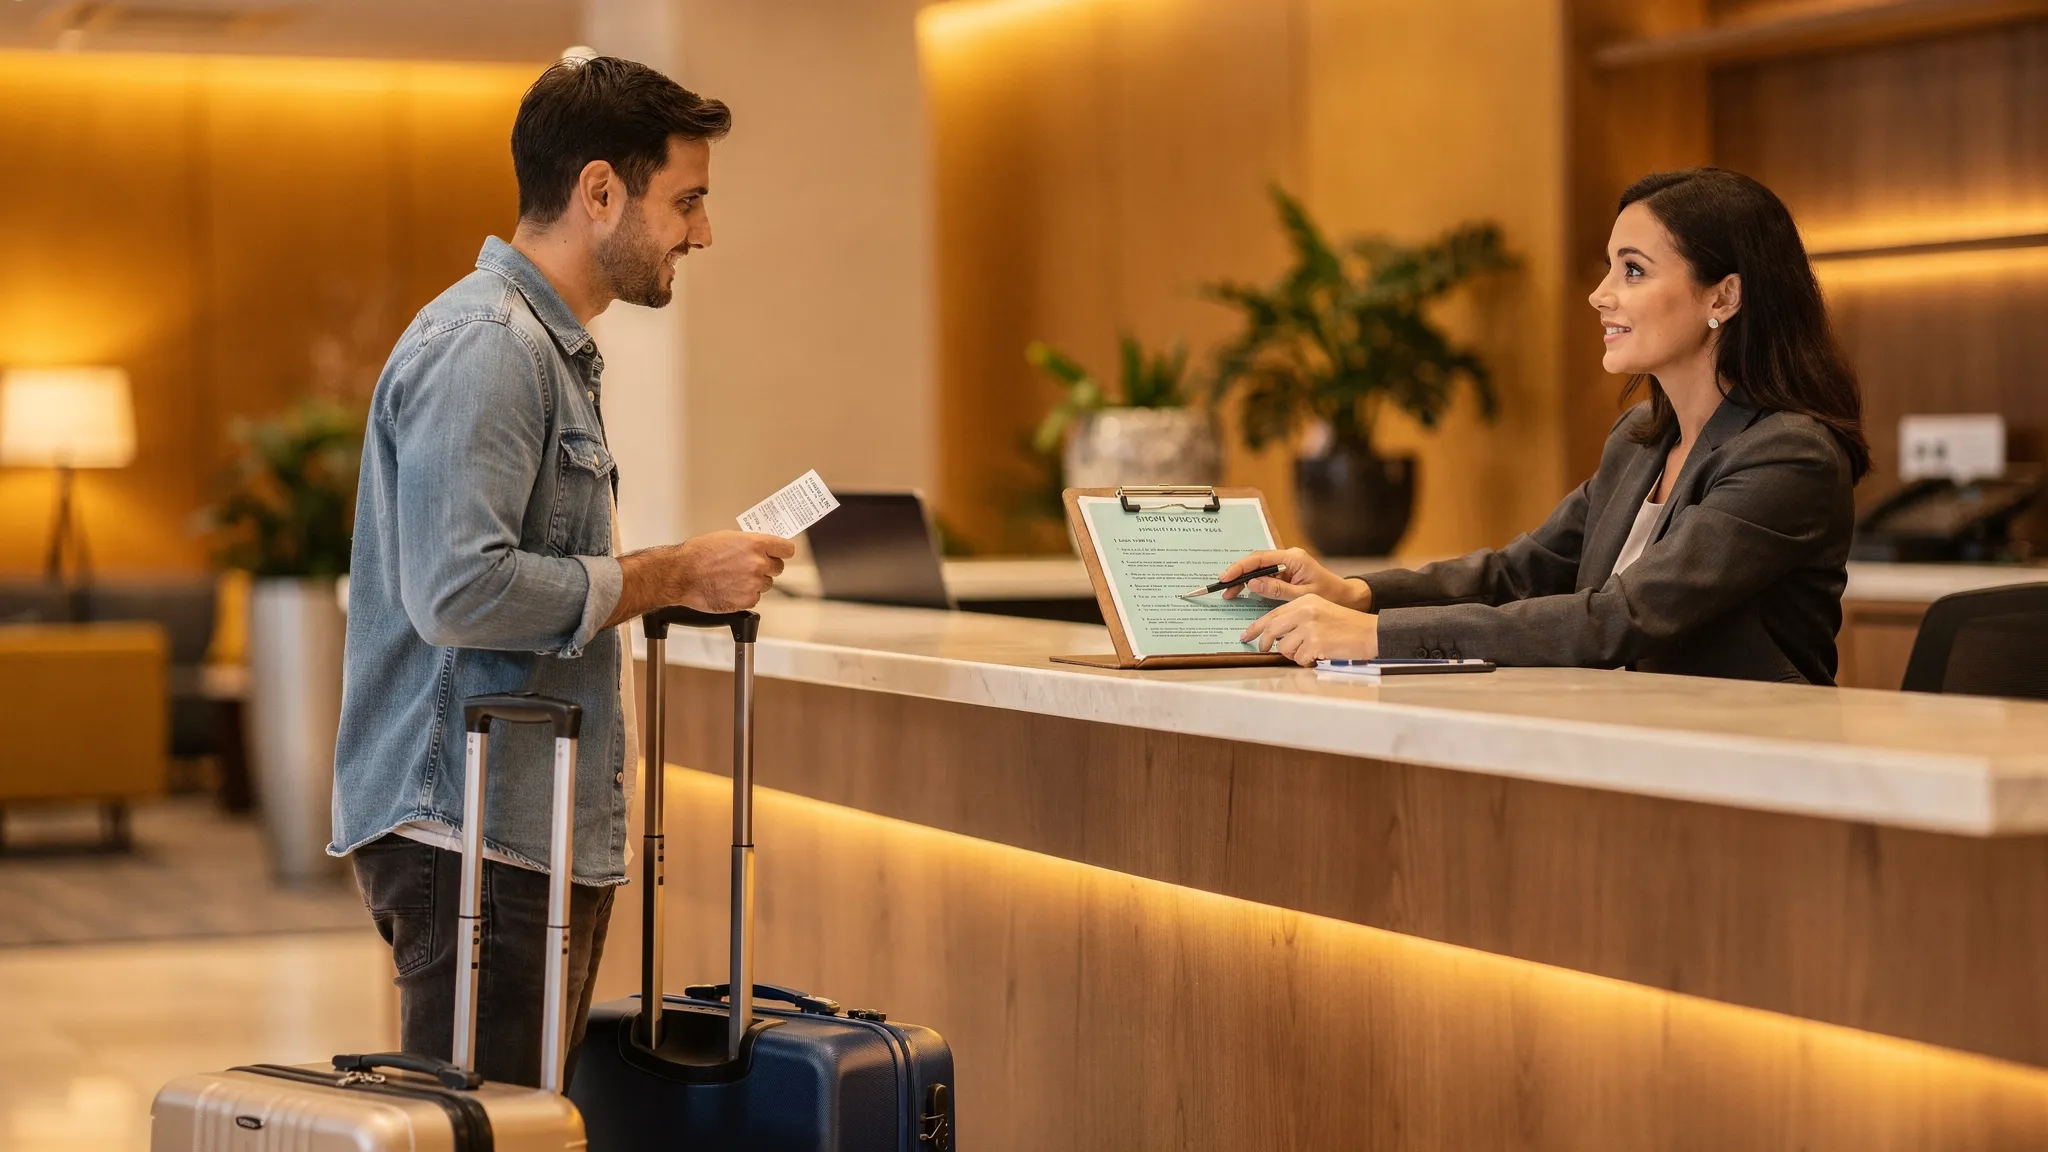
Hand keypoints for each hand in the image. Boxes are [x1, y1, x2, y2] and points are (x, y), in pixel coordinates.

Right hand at [608, 531, 795, 626]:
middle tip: (749, 568)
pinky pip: (754, 598)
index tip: (780, 554)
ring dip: (754, 583)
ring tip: (733, 578)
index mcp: (756, 544)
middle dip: (766, 568)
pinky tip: (730, 589)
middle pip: (778, 568)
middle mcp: (758, 563)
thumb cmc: (699, 554)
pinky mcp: (747, 600)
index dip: (782, 552)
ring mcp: (754, 583)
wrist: (682, 574)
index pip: (786, 549)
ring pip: (765, 584)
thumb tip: (762, 548)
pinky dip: (745, 596)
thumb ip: (750, 544)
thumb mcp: (728, 538)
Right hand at [1218, 547, 1371, 609]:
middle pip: (1256, 562)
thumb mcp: (1302, 595)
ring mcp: (1287, 565)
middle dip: (1238, 574)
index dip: (1241, 567)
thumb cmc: (1330, 595)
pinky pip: (1266, 576)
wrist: (1347, 598)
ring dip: (1244, 580)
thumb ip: (1277, 590)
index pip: (1260, 558)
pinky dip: (1254, 585)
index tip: (1227, 576)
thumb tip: (1252, 584)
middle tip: (1223, 587)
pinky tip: (1244, 592)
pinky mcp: (1287, 574)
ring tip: (1230, 592)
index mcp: (1293, 558)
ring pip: (1259, 570)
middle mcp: (1289, 558)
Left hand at [1239, 594, 1379, 667]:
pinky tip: (1319, 656)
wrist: (1370, 632)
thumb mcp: (1320, 612)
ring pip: (1284, 647)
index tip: (1247, 635)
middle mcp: (1304, 611)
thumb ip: (1297, 618)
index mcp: (1304, 602)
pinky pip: (1299, 659)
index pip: (1273, 614)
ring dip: (1293, 655)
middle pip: (1271, 630)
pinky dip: (1306, 662)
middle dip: (1265, 643)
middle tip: (1263, 650)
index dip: (1257, 627)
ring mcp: (1309, 626)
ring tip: (1309, 652)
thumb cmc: (1346, 626)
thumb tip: (1274, 634)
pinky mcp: (1315, 642)